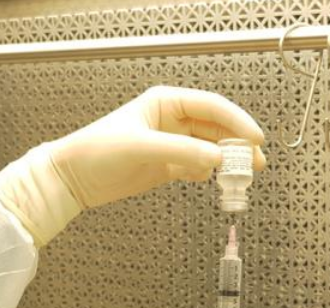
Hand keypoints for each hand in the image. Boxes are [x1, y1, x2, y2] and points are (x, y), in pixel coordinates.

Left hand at [0, 86, 265, 246]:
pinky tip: (212, 181)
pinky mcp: (167, 166)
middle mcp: (172, 121)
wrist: (72, 179)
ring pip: (211, 149)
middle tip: (257, 163)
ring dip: (227, 162)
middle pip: (217, 129)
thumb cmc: (95, 152)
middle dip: (238, 144)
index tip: (256, 139)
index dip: (237, 121)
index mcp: (166, 103)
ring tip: (241, 177)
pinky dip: (209, 174)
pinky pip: (198, 167)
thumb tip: (218, 159)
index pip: (211, 107)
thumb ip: (181, 152)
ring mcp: (171, 143)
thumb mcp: (141, 148)